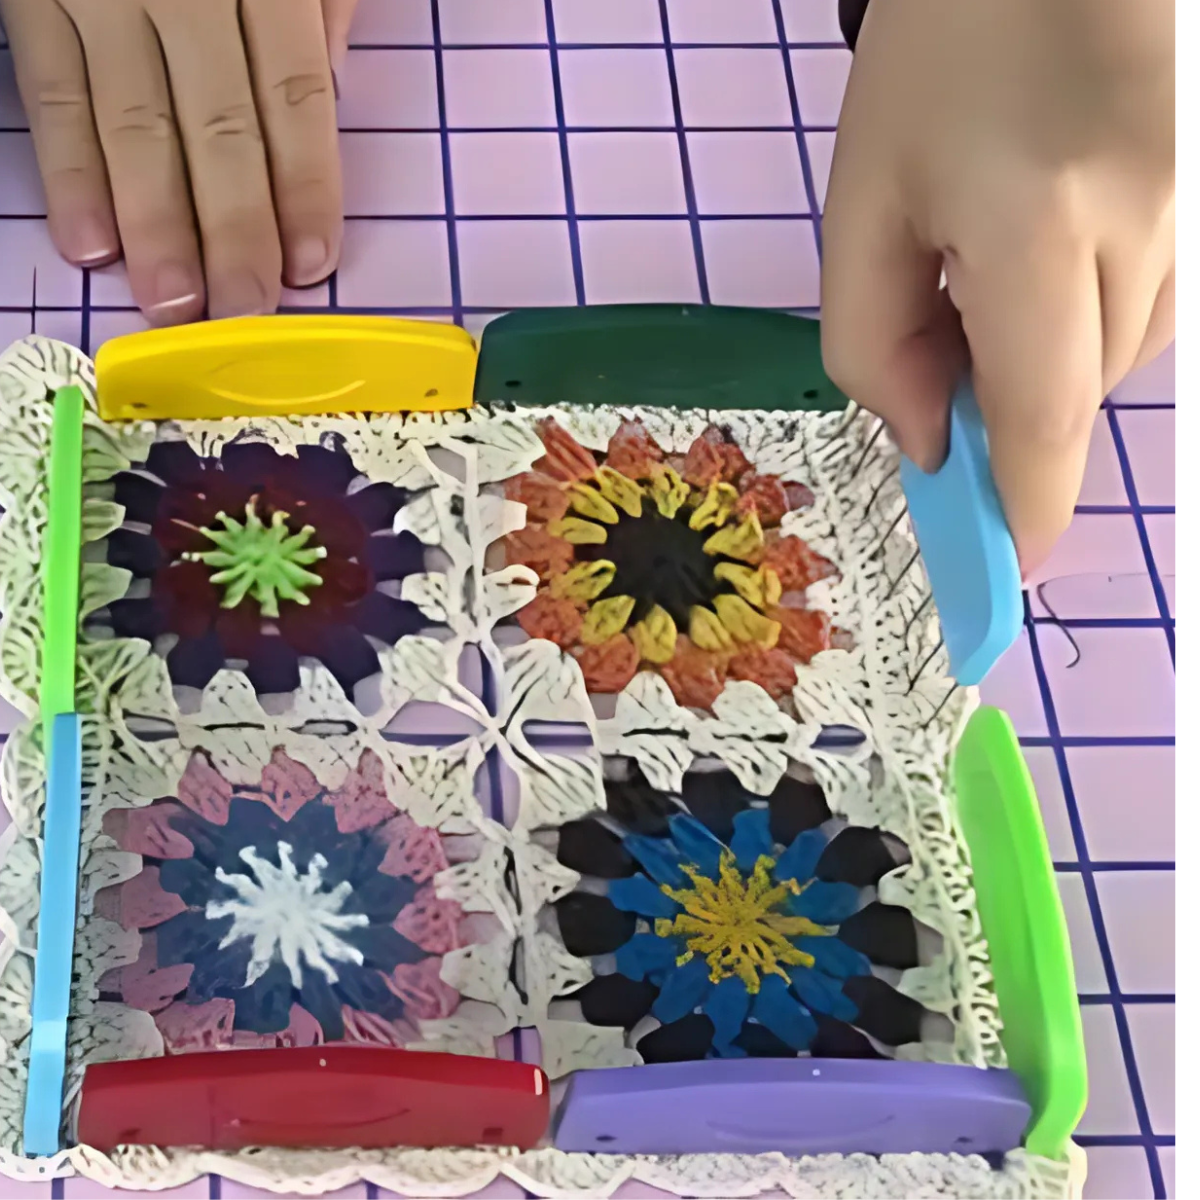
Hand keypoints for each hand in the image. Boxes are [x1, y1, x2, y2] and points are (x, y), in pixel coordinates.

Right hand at [0, 0, 359, 324]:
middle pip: (219, 129)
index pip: (295, 99)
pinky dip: (68, 169)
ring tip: (174, 301)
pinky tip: (90, 239)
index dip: (306, 188)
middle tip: (243, 308)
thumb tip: (333, 84)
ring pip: (133, 123)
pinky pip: (51, 89)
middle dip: (234, 230)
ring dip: (154, 223)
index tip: (313, 262)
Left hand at [821, 0, 1173, 572]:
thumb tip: (927, 443)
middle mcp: (1149, 228)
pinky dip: (1098, 310)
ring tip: (1002, 257)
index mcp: (1039, 228)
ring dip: (1057, 351)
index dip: (1031, 508)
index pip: (1047, 419)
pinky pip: (1161, 302)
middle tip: (952, 333)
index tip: (1010, 565)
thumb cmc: (939, 58)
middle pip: (1082, 394)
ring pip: (1128, 353)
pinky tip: (1058, 239)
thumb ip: (871, 338)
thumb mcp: (866, 199)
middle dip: (1014, 406)